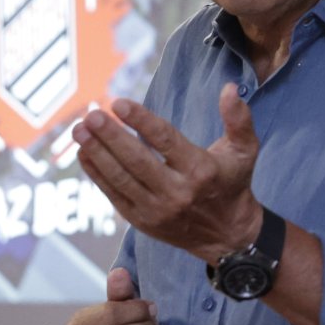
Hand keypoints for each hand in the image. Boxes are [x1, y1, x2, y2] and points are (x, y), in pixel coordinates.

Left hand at [73, 86, 261, 262]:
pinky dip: (97, 174)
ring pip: (121, 179)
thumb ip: (238, 119)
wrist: (228, 236)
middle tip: (91, 115)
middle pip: (136, 161)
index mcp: (201, 171)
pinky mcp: (142, 222)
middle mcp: (178, 192)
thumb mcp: (245, 151)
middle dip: (110, 136)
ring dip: (97, 153)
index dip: (140, 121)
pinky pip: (114, 195)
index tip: (118, 103)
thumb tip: (229, 89)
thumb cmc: (233, 184)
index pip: (165, 141)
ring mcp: (157, 210)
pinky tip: (84, 153)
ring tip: (79, 130)